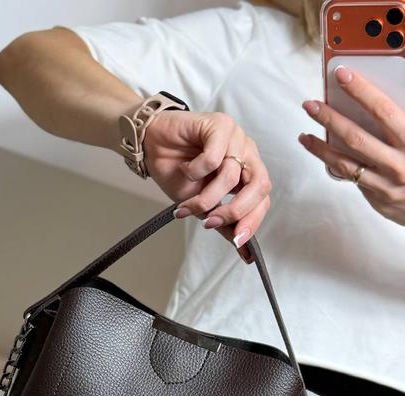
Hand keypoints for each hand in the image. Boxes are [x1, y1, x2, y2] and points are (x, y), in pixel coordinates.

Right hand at [143, 110, 271, 259]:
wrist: (151, 147)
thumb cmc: (177, 173)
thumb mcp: (202, 206)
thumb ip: (224, 224)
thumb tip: (244, 251)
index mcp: (247, 173)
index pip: (262, 200)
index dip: (252, 221)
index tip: (237, 240)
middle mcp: (246, 154)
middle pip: (259, 186)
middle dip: (234, 210)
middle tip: (210, 221)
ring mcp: (235, 138)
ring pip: (230, 176)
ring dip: (205, 197)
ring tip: (186, 202)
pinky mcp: (219, 125)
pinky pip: (214, 158)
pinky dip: (196, 171)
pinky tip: (186, 170)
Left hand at [299, 64, 404, 225]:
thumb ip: (401, 120)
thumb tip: (374, 98)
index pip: (383, 111)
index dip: (362, 91)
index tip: (342, 74)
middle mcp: (399, 163)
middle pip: (356, 138)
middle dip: (330, 119)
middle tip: (310, 105)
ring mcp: (386, 183)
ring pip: (345, 163)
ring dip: (321, 147)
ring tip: (304, 135)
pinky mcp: (377, 197)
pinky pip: (351, 177)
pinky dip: (333, 163)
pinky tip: (321, 152)